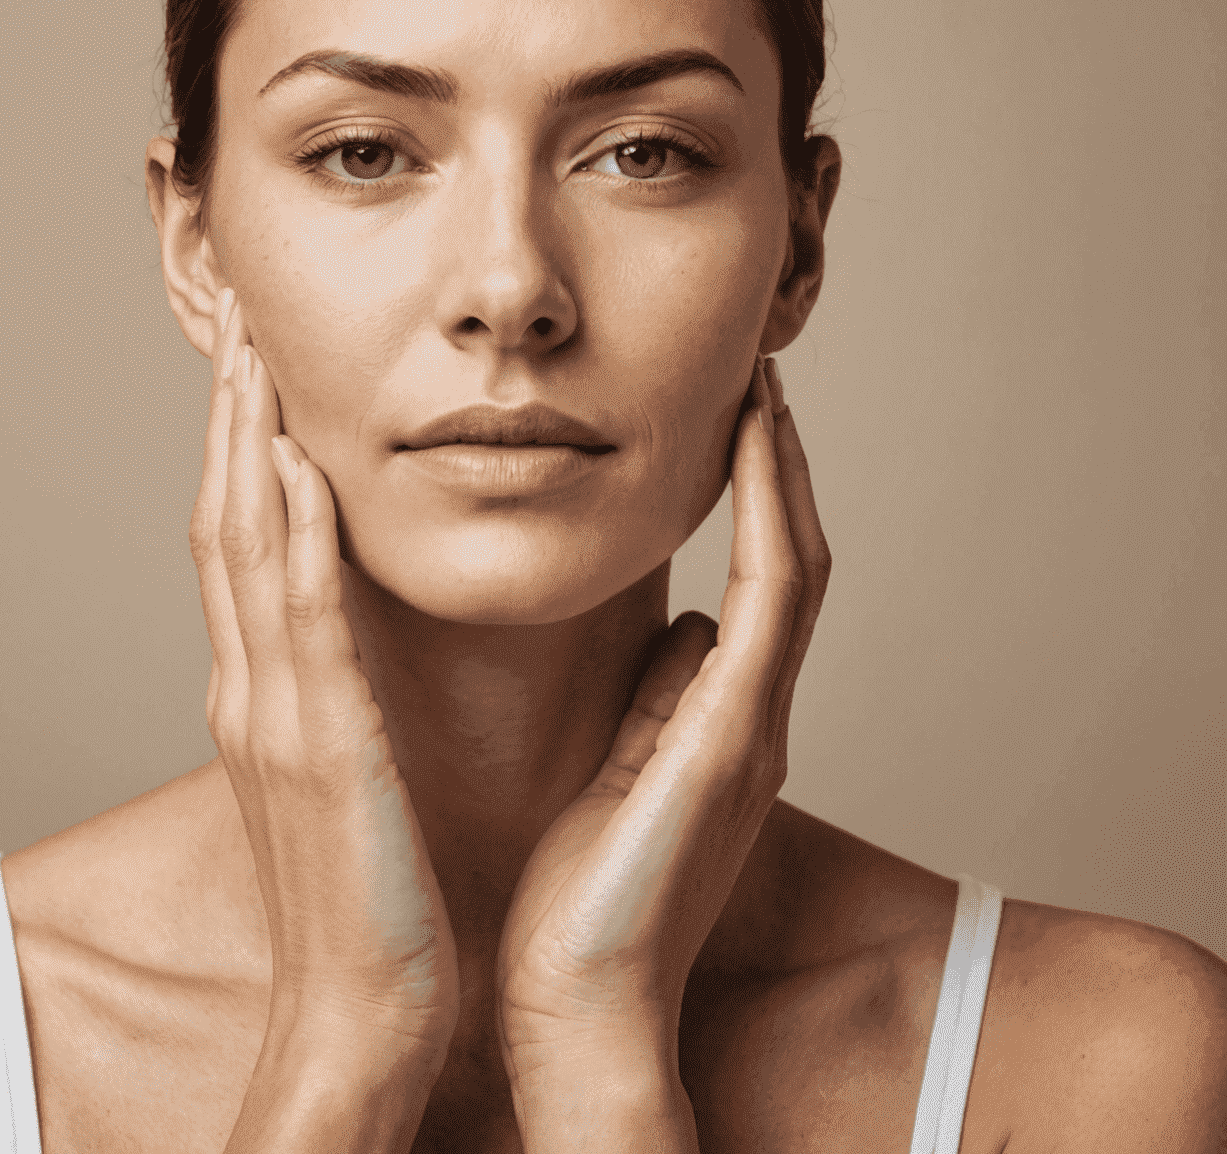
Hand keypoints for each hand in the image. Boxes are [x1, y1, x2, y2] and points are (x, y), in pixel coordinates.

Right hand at [194, 288, 459, 1068]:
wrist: (358, 1010)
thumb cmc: (372, 894)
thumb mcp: (346, 773)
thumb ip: (339, 694)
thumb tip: (356, 632)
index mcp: (265, 695)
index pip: (239, 546)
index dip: (239, 451)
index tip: (256, 371)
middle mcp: (250, 688)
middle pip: (223, 523)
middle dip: (228, 421)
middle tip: (238, 326)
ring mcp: (273, 712)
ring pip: (243, 552)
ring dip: (245, 447)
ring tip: (253, 358)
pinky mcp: (318, 742)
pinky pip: (299, 619)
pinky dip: (287, 537)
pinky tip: (291, 468)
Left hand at [496, 356, 828, 1105]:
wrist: (580, 1002)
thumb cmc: (582, 893)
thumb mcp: (624, 769)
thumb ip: (663, 699)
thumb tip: (686, 627)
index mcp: (722, 717)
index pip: (762, 576)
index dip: (758, 491)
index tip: (736, 413)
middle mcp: (755, 712)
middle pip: (796, 554)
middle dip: (782, 464)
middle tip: (760, 376)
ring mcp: (756, 724)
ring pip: (798, 564)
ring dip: (784, 471)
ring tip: (762, 390)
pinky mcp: (733, 739)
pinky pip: (773, 603)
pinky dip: (770, 519)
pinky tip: (754, 450)